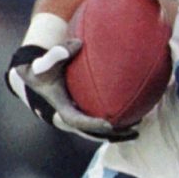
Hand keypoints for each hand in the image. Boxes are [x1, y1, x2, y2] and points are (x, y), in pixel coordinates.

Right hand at [5, 40, 137, 141]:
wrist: (38, 78)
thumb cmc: (43, 70)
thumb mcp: (44, 63)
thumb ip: (57, 54)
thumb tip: (78, 44)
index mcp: (61, 109)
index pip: (77, 121)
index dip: (92, 124)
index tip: (109, 123)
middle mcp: (71, 118)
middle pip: (93, 133)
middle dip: (114, 134)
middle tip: (135, 130)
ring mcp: (79, 117)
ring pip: (99, 131)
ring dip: (119, 131)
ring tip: (140, 125)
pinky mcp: (84, 113)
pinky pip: (102, 122)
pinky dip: (117, 122)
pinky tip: (136, 115)